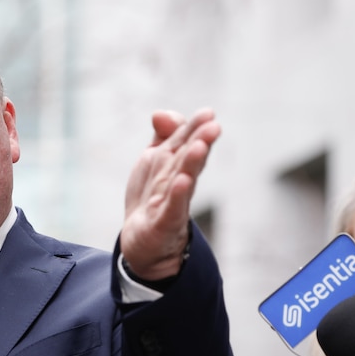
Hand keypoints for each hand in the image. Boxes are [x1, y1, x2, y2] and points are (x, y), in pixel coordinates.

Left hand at [120, 108, 220, 280]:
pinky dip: (178, 195)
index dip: (195, 128)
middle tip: (212, 126)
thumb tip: (160, 113)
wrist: (142, 242)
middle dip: (200, 142)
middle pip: (189, 160)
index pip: (187, 144)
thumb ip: (162, 136)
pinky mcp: (164, 224)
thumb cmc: (152, 197)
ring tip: (199, 146)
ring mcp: (172, 204)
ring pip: (183, 181)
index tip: (207, 113)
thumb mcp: (154, 161)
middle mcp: (178, 183)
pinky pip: (172, 208)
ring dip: (191, 164)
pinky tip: (183, 182)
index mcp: (176, 166)